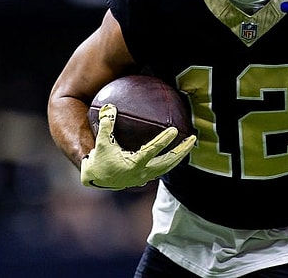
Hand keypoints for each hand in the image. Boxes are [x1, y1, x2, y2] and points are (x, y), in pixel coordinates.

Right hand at [80, 104, 195, 189]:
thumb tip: (109, 106)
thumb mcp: (102, 142)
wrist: (95, 181)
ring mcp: (145, 177)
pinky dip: (171, 161)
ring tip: (189, 145)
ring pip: (168, 167)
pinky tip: (177, 153)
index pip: (153, 150)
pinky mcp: (145, 178)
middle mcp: (143, 172)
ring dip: (179, 156)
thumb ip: (106, 124)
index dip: (164, 140)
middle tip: (193, 138)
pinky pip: (162, 169)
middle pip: (168, 162)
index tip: (174, 130)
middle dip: (182, 150)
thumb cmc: (99, 161)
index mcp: (134, 164)